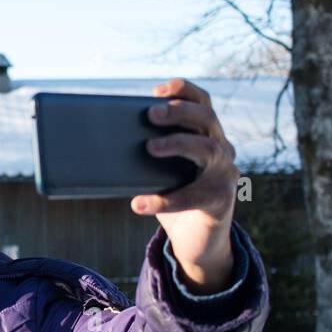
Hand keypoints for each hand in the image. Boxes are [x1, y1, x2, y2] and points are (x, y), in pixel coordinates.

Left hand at [130, 78, 238, 293]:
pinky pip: (193, 196)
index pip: (202, 101)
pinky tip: (140, 203)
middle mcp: (222, 148)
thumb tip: (106, 139)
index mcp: (207, 134)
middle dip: (178, 111)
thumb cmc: (175, 196)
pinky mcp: (221, 201)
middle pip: (206, 117)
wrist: (197, 241)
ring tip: (149, 147)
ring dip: (177, 143)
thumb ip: (149, 152)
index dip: (184, 90)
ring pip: (208, 148)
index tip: (157, 90)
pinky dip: (165, 200)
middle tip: (150, 114)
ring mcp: (225, 173)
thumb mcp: (161, 170)